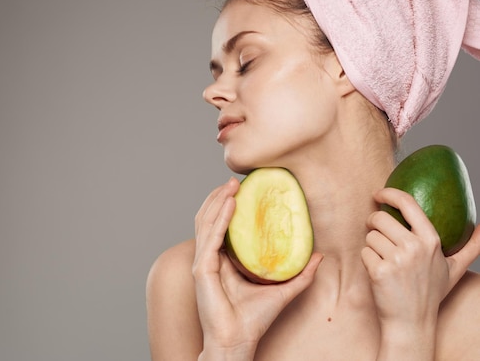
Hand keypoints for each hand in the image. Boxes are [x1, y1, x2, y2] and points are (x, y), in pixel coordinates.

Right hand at [192, 177, 322, 358]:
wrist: (237, 342)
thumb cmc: (253, 321)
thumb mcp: (282, 290)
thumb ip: (300, 273)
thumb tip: (319, 255)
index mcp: (222, 261)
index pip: (220, 225)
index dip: (228, 206)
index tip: (243, 189)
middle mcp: (209, 258)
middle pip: (209, 218)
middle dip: (220, 197)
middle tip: (236, 180)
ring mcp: (203, 262)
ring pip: (206, 222)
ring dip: (218, 201)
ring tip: (231, 185)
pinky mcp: (202, 269)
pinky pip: (211, 237)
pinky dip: (220, 218)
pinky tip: (230, 204)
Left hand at [361, 187, 479, 330]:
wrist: (411, 322)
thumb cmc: (430, 293)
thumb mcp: (454, 269)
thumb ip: (471, 247)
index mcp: (431, 241)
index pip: (407, 204)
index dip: (389, 193)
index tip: (379, 193)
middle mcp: (414, 247)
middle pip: (379, 218)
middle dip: (374, 224)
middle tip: (379, 235)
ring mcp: (396, 259)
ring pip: (370, 236)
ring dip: (372, 246)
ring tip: (386, 262)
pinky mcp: (378, 271)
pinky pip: (364, 252)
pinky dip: (368, 261)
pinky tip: (379, 274)